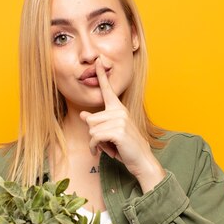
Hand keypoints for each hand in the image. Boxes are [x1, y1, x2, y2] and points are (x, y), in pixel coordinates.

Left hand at [80, 59, 164, 192]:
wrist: (141, 161)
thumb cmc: (126, 147)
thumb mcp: (110, 134)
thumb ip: (98, 123)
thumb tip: (83, 115)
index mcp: (119, 109)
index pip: (108, 90)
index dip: (101, 76)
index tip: (98, 62)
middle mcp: (120, 112)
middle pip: (90, 119)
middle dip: (93, 134)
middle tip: (105, 143)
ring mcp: (120, 121)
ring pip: (91, 129)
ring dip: (94, 143)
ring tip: (107, 147)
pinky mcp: (118, 131)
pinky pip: (94, 138)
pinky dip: (94, 148)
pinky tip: (99, 152)